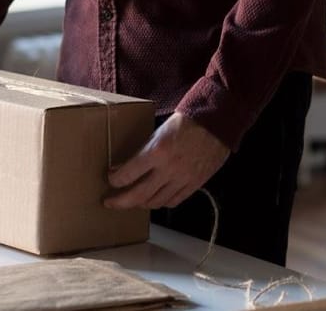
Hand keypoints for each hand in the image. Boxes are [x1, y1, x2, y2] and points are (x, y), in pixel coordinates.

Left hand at [104, 113, 229, 209]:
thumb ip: (143, 151)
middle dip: (120, 201)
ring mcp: (183, 179)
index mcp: (157, 151)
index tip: (110, 179)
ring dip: (140, 204)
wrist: (216, 122)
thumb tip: (124, 167)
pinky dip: (161, 203)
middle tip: (109, 202)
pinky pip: (174, 201)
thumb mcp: (159, 131)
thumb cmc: (187, 121)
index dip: (115, 180)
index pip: (127, 175)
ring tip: (133, 200)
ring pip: (155, 202)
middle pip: (138, 195)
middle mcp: (168, 169)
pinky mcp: (195, 184)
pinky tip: (155, 199)